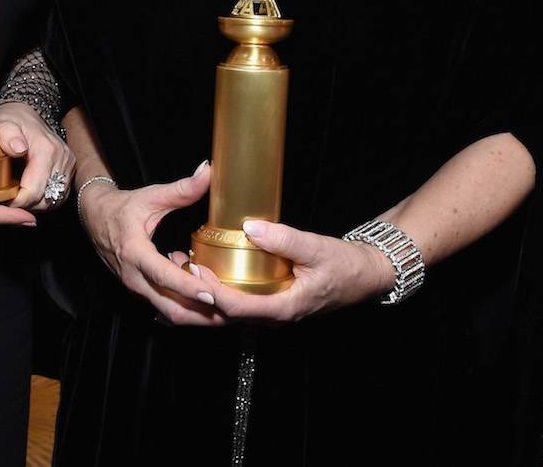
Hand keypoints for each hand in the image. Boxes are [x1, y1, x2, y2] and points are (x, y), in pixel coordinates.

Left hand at [0, 101, 74, 211]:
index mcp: (47, 150)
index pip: (34, 191)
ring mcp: (67, 164)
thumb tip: (18, 149)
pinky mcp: (69, 168)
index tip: (0, 200)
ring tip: (16, 196)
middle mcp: (62, 158)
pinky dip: (44, 199)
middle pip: (45, 200)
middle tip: (5, 200)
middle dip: (24, 205)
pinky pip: (59, 195)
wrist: (25, 113)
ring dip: (34, 204)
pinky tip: (29, 192)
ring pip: (53, 201)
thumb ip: (8, 135)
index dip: (15, 202)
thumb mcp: (3, 123)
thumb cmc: (12, 119)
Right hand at [77, 162, 226, 325]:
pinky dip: (190, 306)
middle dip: (203, 315)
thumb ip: (181, 189)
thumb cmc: (122, 207)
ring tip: (230, 309)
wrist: (94, 218)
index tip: (212, 294)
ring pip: (171, 312)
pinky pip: (168, 306)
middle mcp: (134, 277)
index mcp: (134, 252)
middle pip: (171, 308)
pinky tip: (209, 293)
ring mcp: (137, 288)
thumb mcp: (151, 196)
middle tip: (233, 312)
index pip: (163, 276)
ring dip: (200, 315)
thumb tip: (207, 172)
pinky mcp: (142, 291)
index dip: (188, 287)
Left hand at [172, 218, 394, 322]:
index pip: (240, 308)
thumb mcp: (315, 247)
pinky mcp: (271, 301)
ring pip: (232, 310)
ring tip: (184, 265)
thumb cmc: (343, 264)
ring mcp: (272, 311)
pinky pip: (241, 300)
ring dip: (207, 292)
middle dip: (201, 296)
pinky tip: (205, 268)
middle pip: (229, 314)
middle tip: (178, 267)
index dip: (214, 292)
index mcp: (285, 308)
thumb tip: (250, 227)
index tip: (196, 272)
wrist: (364, 275)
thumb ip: (283, 238)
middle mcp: (274, 316)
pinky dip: (220, 288)